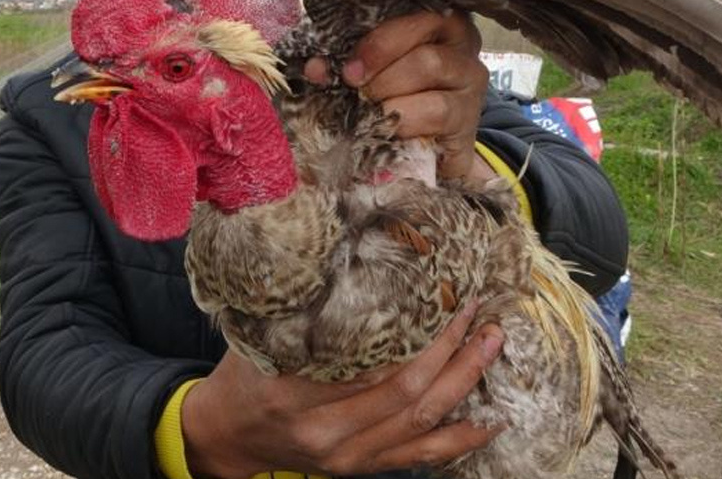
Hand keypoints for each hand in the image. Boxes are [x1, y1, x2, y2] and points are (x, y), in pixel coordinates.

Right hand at [180, 301, 506, 477]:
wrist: (227, 434)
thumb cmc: (244, 375)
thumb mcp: (260, 338)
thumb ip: (305, 314)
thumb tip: (359, 263)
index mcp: (293, 394)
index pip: (369, 364)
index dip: (415, 333)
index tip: (443, 296)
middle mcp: (324, 432)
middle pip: (405, 394)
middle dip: (451, 353)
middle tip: (478, 315)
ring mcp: (347, 456)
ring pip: (420, 423)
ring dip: (463, 383)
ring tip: (490, 345)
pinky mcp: (362, 468)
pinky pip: (422, 457)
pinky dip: (461, 440)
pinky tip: (493, 418)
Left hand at [305, 10, 493, 180]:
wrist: (422, 153)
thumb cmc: (394, 101)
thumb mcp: (371, 74)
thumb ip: (348, 62)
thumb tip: (315, 68)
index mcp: (434, 20)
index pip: (408, 7)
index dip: (374, 35)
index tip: (346, 65)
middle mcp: (462, 42)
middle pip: (420, 29)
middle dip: (378, 57)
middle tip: (353, 84)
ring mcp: (470, 79)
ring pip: (429, 64)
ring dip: (389, 88)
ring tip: (370, 109)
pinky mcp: (469, 118)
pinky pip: (436, 109)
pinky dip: (404, 120)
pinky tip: (388, 131)